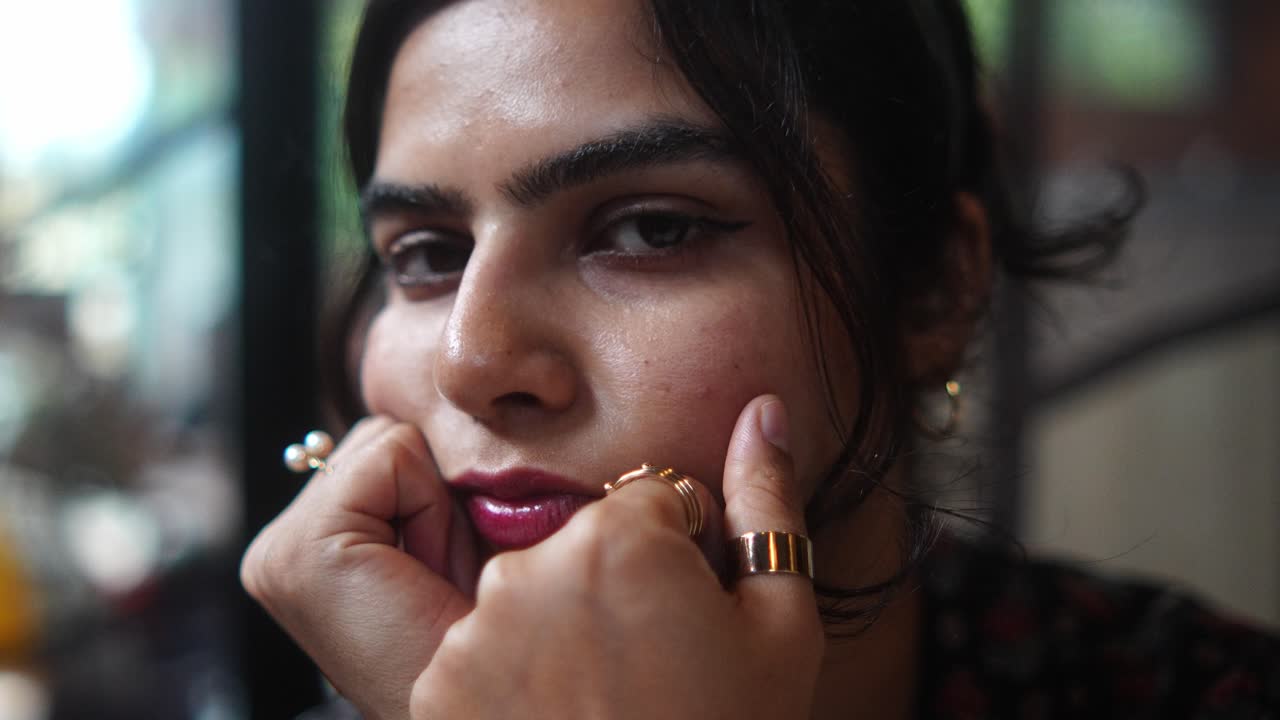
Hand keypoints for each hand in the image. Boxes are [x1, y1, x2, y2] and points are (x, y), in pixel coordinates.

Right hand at [241, 417, 479, 719]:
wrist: (475, 704)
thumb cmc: (480, 630)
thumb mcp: (445, 539)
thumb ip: (420, 478)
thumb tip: (441, 404)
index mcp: (301, 545)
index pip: (381, 448)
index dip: (432, 494)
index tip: (438, 571)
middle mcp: (274, 547)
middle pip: (382, 436)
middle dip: (429, 493)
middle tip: (438, 574)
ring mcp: (277, 551)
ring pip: (389, 439)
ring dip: (432, 501)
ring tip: (431, 576)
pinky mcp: (301, 550)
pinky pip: (394, 456)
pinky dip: (429, 506)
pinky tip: (422, 571)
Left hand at [411, 395, 823, 718]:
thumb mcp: (780, 626)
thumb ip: (767, 500)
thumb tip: (763, 409)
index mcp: (620, 538)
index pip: (655, 501)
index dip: (684, 557)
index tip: (693, 616)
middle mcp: (531, 568)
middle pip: (587, 540)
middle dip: (621, 583)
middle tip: (655, 663)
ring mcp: (476, 630)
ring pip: (533, 589)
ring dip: (565, 623)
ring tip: (610, 696)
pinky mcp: (439, 685)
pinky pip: (487, 644)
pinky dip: (516, 670)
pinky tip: (564, 716)